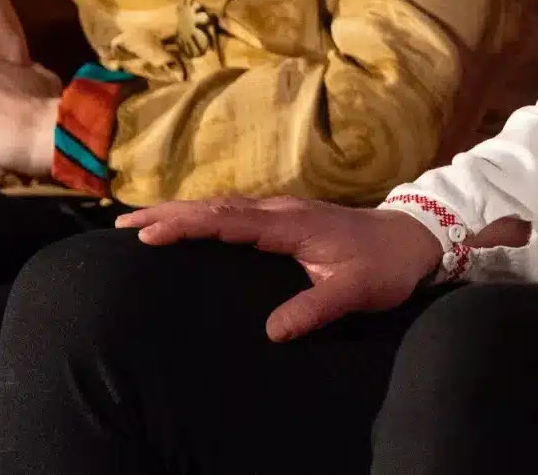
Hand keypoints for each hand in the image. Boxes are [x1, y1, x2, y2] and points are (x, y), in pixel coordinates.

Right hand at [117, 197, 446, 340]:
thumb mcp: (355, 291)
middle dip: (170, 213)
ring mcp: (283, 211)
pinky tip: (185, 223)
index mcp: (292, 225)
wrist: (413, 238)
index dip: (189, 225)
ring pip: (224, 206)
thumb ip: (316, 309)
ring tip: (139, 220)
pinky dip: (204, 215)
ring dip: (182, 211)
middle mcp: (282, 211)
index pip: (230, 221)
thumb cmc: (384, 265)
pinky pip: (235, 212)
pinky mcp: (286, 218)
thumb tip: (271, 332)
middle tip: (124, 222)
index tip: (149, 232)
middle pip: (217, 207)